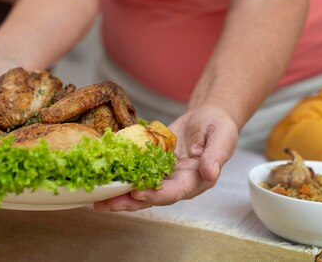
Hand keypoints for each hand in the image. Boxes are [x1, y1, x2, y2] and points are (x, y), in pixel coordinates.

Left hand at [94, 105, 237, 210]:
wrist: (206, 117)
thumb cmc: (218, 126)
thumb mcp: (222, 135)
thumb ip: (216, 154)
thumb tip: (210, 173)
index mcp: (196, 180)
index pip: (175, 191)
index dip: (156, 194)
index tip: (138, 194)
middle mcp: (178, 182)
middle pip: (152, 196)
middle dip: (129, 201)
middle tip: (107, 203)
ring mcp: (164, 175)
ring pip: (140, 189)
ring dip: (120, 195)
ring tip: (98, 200)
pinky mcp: (152, 165)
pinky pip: (135, 172)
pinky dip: (119, 175)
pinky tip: (101, 178)